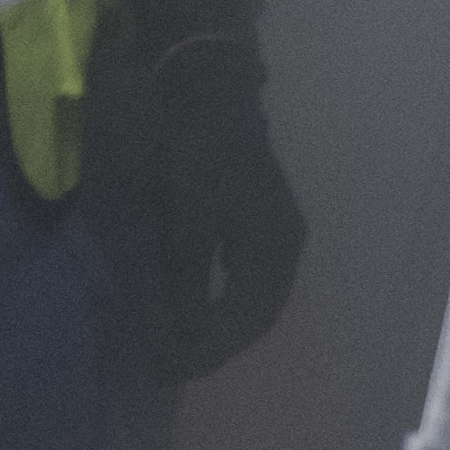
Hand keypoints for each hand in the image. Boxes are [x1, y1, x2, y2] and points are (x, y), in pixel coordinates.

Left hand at [90, 33, 303, 382]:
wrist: (202, 79)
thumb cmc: (183, 144)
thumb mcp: (171, 211)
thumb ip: (180, 274)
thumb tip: (185, 333)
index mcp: (268, 245)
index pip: (245, 319)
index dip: (206, 350)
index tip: (167, 369)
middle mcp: (283, 243)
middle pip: (256, 315)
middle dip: (215, 345)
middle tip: (168, 366)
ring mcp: (277, 229)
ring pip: (256, 299)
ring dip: (222, 326)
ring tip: (178, 346)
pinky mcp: (262, 217)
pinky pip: (251, 277)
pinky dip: (226, 300)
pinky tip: (197, 308)